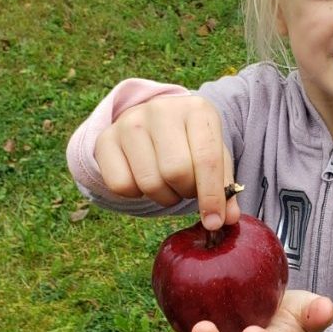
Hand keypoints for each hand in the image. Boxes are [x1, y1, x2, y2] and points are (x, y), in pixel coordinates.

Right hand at [94, 94, 239, 229]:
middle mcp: (161, 109)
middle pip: (176, 172)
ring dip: (163, 196)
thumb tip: (227, 219)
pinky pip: (121, 186)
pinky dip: (136, 194)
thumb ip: (224, 187)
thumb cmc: (191, 143)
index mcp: (197, 110)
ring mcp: (130, 121)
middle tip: (186, 188)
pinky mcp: (105, 139)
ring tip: (168, 183)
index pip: (206, 159)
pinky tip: (143, 179)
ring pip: (149, 182)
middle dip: (186, 192)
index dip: (212, 196)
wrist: (154, 121)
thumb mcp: (214, 156)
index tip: (214, 222)